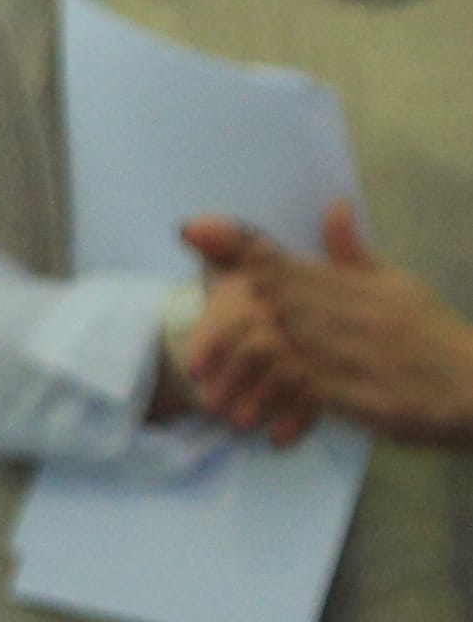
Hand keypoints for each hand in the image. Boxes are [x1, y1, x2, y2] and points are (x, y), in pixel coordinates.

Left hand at [185, 206, 472, 446]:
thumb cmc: (432, 335)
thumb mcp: (397, 286)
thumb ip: (353, 254)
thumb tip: (332, 205)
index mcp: (351, 286)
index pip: (285, 260)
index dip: (237, 245)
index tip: (192, 230)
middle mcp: (345, 313)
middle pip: (271, 300)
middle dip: (224, 310)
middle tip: (189, 326)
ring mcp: (349, 353)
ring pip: (280, 345)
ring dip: (239, 358)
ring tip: (206, 378)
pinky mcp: (356, 393)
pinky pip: (303, 391)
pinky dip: (273, 398)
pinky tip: (250, 416)